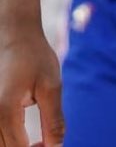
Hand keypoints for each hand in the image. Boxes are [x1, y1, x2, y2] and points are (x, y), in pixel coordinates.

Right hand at [0, 29, 63, 146]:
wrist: (14, 36)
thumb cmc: (34, 57)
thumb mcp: (51, 86)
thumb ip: (53, 120)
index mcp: (4, 112)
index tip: (51, 144)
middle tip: (46, 143)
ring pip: (0, 146)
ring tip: (38, 141)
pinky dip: (10, 141)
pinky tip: (24, 137)